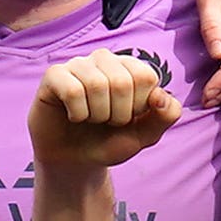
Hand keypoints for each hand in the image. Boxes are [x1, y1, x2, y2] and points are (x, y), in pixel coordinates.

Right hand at [26, 48, 184, 177]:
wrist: (75, 161)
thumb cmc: (109, 141)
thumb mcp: (145, 135)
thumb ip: (166, 116)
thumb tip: (160, 95)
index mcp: (130, 67)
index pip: (145, 76)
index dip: (138, 107)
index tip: (127, 117)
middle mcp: (104, 60)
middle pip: (121, 82)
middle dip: (117, 115)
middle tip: (107, 122)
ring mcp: (78, 65)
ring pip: (96, 85)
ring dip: (96, 115)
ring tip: (91, 119)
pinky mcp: (54, 76)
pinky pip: (72, 90)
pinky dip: (77, 114)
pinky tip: (74, 116)